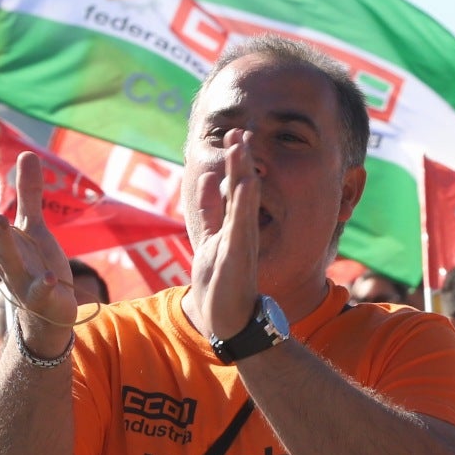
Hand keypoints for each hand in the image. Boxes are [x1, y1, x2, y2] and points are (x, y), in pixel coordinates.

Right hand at [0, 157, 76, 356]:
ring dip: (3, 241)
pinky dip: (44, 285)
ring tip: (1, 220)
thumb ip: (28, 193)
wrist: (48, 312)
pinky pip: (42, 291)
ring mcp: (21, 279)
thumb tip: (25, 152)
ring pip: (8, 260)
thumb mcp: (32, 227)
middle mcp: (4, 259)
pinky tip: (50, 277)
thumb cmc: (35, 265)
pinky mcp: (42, 297)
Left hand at [187, 133, 265, 343]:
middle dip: (241, 160)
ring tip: (241, 146)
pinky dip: (244, 202)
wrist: (227, 323)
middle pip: (241, 189)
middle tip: (240, 131)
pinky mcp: (238, 257)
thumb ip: (211, 211)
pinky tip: (246, 182)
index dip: (235, 161)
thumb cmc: (221, 285)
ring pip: (243, 201)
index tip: (234, 134)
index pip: (234, 188)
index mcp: (233, 227)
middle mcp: (241, 232)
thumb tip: (207, 177)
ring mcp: (241, 244)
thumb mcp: (209, 240)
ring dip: (242, 172)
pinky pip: (241, 225)